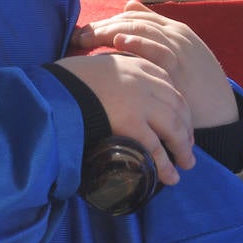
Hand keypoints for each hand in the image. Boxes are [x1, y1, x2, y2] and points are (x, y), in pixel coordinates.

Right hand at [56, 51, 193, 185]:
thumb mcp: (102, 66)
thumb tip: (122, 95)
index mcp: (138, 65)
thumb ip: (119, 76)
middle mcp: (145, 81)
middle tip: (187, 149)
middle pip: (178, 108)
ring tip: (184, 165)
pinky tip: (169, 176)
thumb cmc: (72, 77)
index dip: (181, 110)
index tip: (182, 124)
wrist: (56, 86)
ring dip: (182, 150)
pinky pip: (155, 147)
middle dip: (186, 131)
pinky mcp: (131, 122)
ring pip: (173, 129)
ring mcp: (140, 102)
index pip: (171, 88)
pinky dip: (165, 165)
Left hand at [72, 0, 238, 128]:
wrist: (222, 110)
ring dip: (111, 31)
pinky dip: (138, 43)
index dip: (106, 21)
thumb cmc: (194, 82)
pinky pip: (158, 51)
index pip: (132, 17)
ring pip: (141, 30)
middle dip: (102, 26)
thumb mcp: (176, 51)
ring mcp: (179, 49)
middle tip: (78, 37)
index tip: (82, 32)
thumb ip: (153, 29)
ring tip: (88, 37)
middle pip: (132, 21)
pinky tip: (119, 41)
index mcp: (172, 29)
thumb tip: (128, 6)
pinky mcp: (181, 68)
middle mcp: (175, 34)